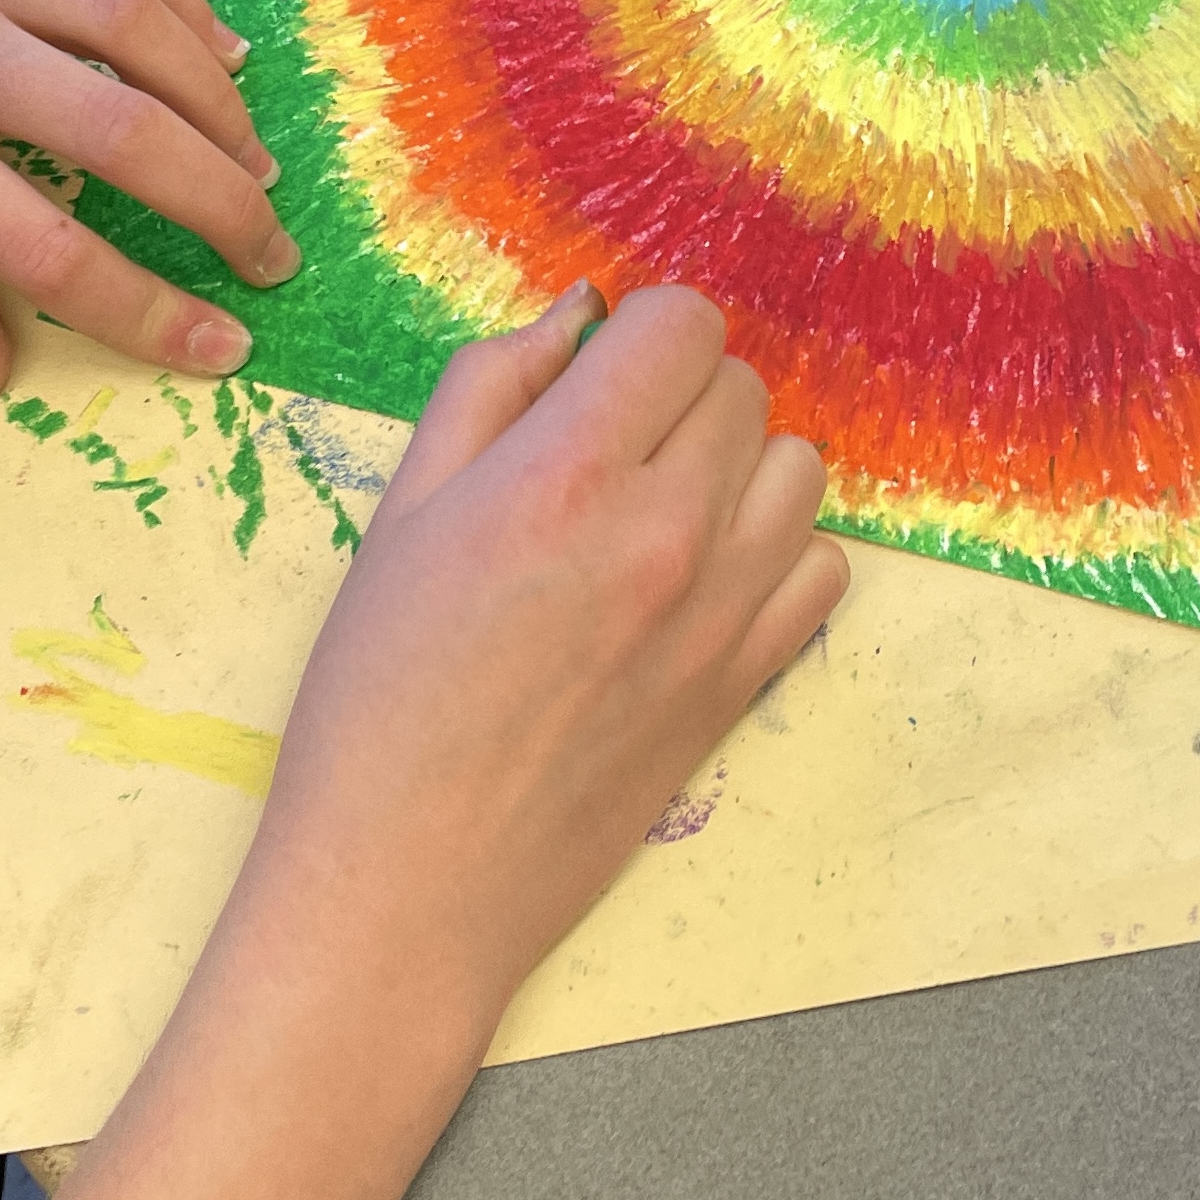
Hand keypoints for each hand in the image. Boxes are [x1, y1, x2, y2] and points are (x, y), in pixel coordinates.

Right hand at [0, 284, 842, 1199]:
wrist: (406, 884)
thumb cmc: (376, 695)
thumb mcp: (402, 510)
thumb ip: (493, 387)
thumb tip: (578, 315)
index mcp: (570, 474)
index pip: (684, 323)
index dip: (640, 328)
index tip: (597, 370)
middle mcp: (668, 532)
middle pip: (743, 388)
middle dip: (678, 392)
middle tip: (604, 446)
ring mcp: (723, 616)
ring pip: (798, 469)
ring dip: (739, 464)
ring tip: (659, 506)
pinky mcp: (747, 687)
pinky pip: (822, 570)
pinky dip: (777, 553)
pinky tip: (699, 576)